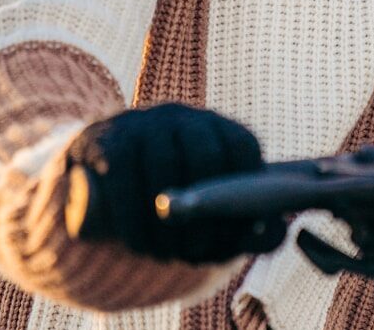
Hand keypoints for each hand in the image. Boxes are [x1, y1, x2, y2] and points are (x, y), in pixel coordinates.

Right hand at [65, 103, 286, 263]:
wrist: (97, 171)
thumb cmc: (166, 191)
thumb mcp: (203, 201)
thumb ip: (241, 220)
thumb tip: (277, 230)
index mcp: (215, 126)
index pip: (244, 147)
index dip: (244, 193)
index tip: (234, 233)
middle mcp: (183, 116)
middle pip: (206, 155)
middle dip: (205, 213)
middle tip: (198, 253)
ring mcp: (145, 122)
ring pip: (164, 169)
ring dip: (167, 224)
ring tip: (167, 257)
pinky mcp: (110, 139)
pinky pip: (124, 178)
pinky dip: (134, 219)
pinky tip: (139, 245)